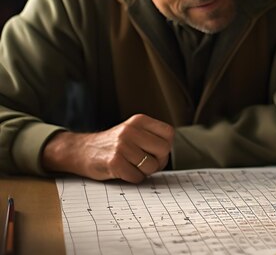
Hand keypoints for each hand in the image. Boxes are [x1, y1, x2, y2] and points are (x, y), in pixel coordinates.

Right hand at [42, 114, 173, 182]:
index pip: (169, 133)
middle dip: (159, 161)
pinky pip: (137, 177)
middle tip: (147, 163)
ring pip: (151, 166)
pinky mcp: (114, 162)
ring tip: (133, 166)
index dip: (166, 146)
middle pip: (164, 149)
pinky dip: (133, 178)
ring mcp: (122, 145)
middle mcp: (131, 130)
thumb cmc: (114, 144)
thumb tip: (168, 154)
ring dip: (145, 171)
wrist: (83, 150)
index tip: (156, 152)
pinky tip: (125, 171)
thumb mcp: (133, 131)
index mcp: (139, 120)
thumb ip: (151, 137)